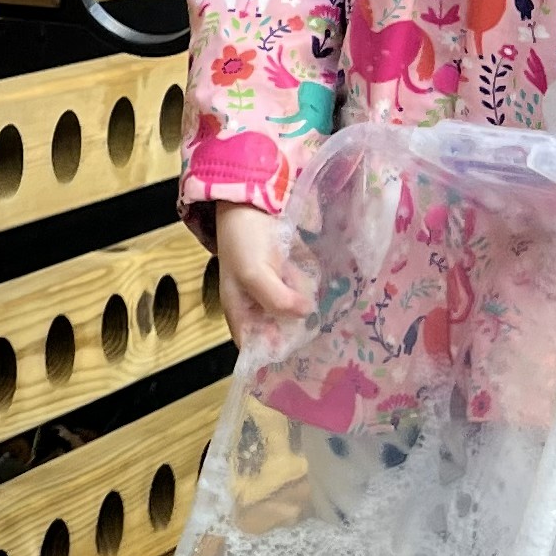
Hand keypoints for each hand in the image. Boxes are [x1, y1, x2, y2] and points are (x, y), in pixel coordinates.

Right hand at [211, 203, 311, 343]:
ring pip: (294, 312)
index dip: (272, 355)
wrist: (251, 200)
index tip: (297, 352)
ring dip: (305, 305)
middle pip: (278, 331)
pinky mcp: (287, 274)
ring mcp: (272, 289)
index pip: (254, 348)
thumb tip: (305, 314)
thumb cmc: (244, 240)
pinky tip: (315, 281)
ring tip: (307, 288)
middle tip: (314, 321)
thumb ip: (278, 301)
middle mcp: (255, 305)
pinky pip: (302, 291)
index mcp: (239, 311)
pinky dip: (309, 289)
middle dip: (295, 328)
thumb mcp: (254, 274)